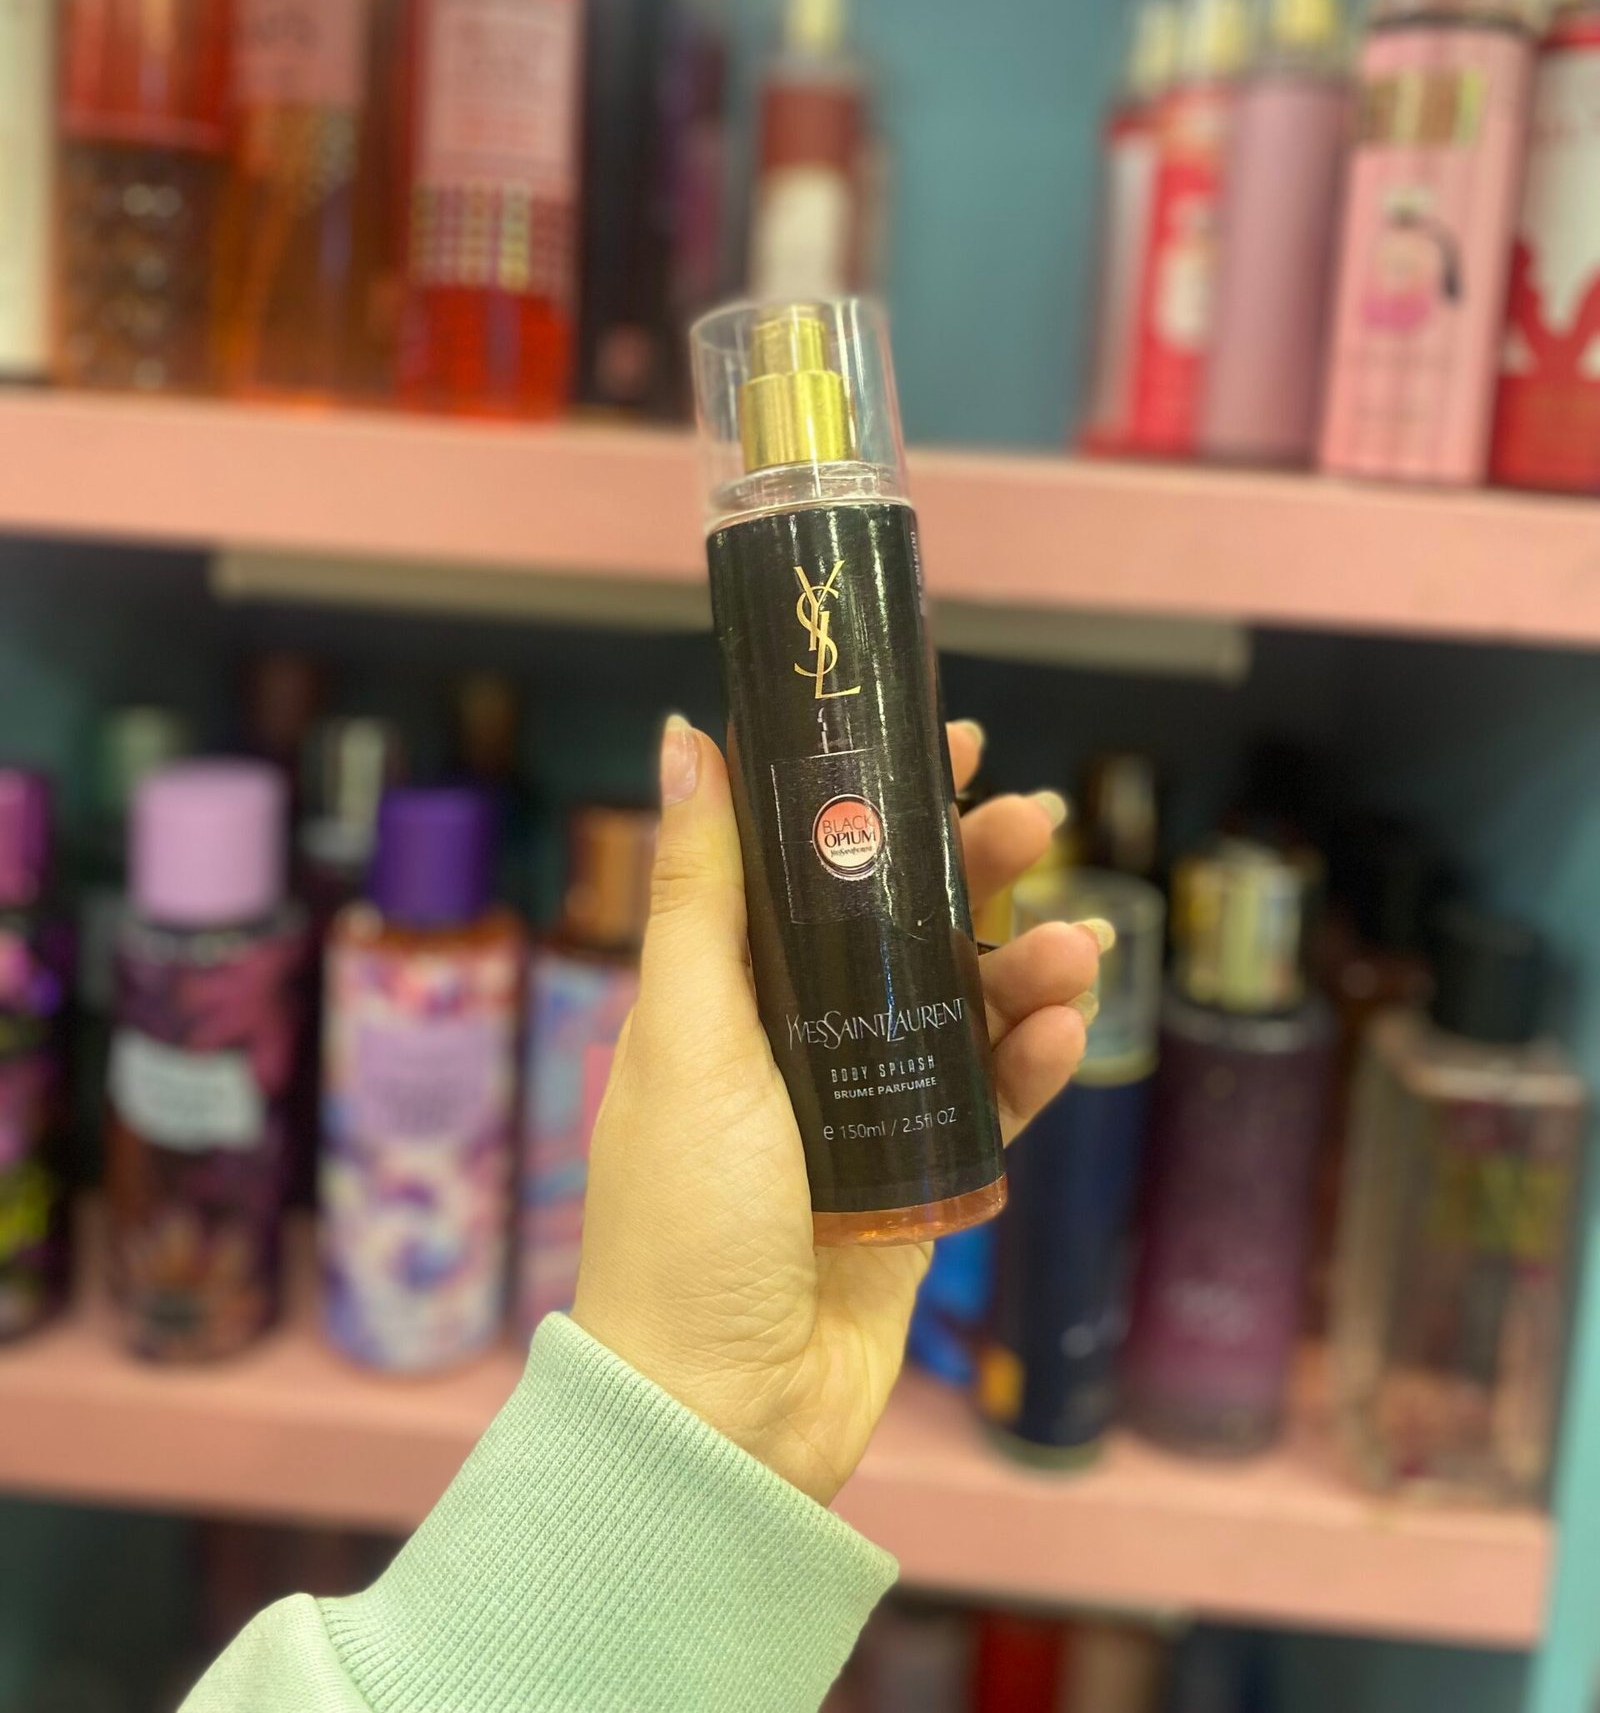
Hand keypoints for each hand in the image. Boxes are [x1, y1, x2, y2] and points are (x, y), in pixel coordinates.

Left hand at [571, 716, 1101, 1505]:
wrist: (725, 1415)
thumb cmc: (686, 1220)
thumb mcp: (687, 1036)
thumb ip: (699, 893)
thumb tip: (683, 739)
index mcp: (728, 995)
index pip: (810, 868)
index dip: (874, 800)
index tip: (942, 740)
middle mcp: (797, 1040)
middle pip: (901, 926)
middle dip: (971, 870)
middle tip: (1035, 825)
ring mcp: (864, 1109)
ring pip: (961, 1006)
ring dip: (1023, 965)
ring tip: (1077, 949)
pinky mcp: (921, 1180)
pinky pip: (988, 1100)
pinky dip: (1030, 1062)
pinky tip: (1063, 1031)